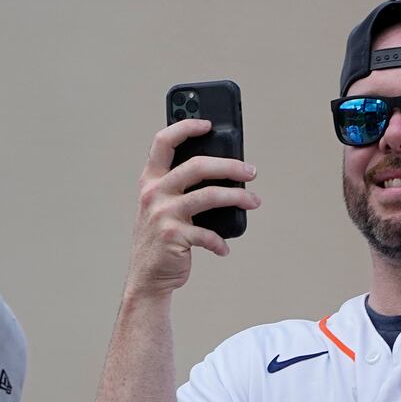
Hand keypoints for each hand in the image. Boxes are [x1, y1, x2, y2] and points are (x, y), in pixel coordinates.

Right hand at [125, 118, 257, 299]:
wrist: (146, 277)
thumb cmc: (160, 239)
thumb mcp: (161, 207)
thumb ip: (180, 188)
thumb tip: (224, 172)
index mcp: (150, 180)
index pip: (164, 142)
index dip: (185, 127)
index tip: (208, 124)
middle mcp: (154, 193)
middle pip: (197, 166)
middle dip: (230, 166)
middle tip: (250, 172)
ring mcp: (163, 215)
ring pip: (209, 195)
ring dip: (237, 197)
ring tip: (254, 201)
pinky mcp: (174, 236)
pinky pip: (207, 234)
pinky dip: (220, 241)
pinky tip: (225, 247)